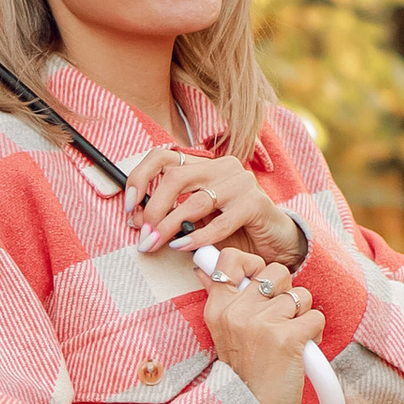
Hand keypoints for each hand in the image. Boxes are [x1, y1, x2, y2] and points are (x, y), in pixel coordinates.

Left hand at [127, 145, 302, 266]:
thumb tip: (138, 221)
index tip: (128, 205)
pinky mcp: (255, 204)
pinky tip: (183, 247)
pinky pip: (219, 222)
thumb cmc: (233, 231)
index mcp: (205, 165)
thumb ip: (171, 215)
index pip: (163, 156)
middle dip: (153, 208)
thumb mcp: (197, 220)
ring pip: (195, 202)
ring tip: (155, 244)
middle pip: (175, 178)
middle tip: (143, 235)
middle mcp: (223, 167)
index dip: (140, 177)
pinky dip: (197, 237)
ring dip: (169, 226)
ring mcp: (241, 183)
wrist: (275, 242)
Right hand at [198, 249, 322, 403]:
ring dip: (302, 316)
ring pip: (300, 295)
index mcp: (217, 308)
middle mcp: (236, 312)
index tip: (260, 286)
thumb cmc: (243, 374)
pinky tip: (301, 350)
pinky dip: (315, 334)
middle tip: (281, 320)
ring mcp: (260, 324)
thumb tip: (204, 267)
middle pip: (277, 272)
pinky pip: (315, 316)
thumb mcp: (222, 333)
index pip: (232, 258)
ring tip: (291, 338)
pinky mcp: (286, 338)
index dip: (254, 265)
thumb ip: (219, 297)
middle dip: (287, 293)